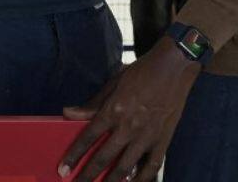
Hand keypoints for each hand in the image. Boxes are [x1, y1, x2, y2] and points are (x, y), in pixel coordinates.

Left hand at [59, 41, 199, 180]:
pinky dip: (141, 179)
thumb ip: (92, 103)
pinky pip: (151, 166)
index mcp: (113, 110)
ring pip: (125, 167)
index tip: (63, 169)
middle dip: (87, 175)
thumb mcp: (113, 83)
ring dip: (111, 181)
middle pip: (103, 158)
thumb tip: (68, 113)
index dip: (74, 156)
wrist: (173, 67)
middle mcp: (128, 126)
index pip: (88, 138)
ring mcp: (146, 135)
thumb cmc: (141, 72)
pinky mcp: (163, 139)